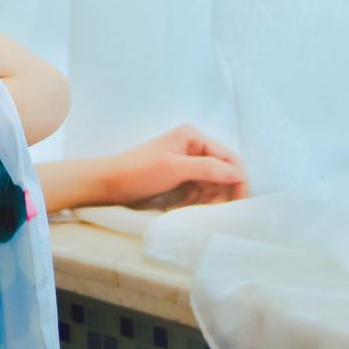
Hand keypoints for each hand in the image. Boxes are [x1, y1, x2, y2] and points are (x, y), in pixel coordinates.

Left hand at [103, 123, 248, 208]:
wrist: (109, 184)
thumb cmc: (139, 172)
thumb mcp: (175, 169)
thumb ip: (207, 168)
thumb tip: (238, 173)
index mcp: (193, 137)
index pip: (229, 158)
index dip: (237, 181)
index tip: (238, 205)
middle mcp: (193, 146)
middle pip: (223, 173)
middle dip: (219, 194)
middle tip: (210, 212)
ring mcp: (187, 162)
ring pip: (212, 185)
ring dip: (206, 201)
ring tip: (190, 210)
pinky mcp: (180, 177)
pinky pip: (199, 191)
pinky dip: (196, 202)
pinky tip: (181, 209)